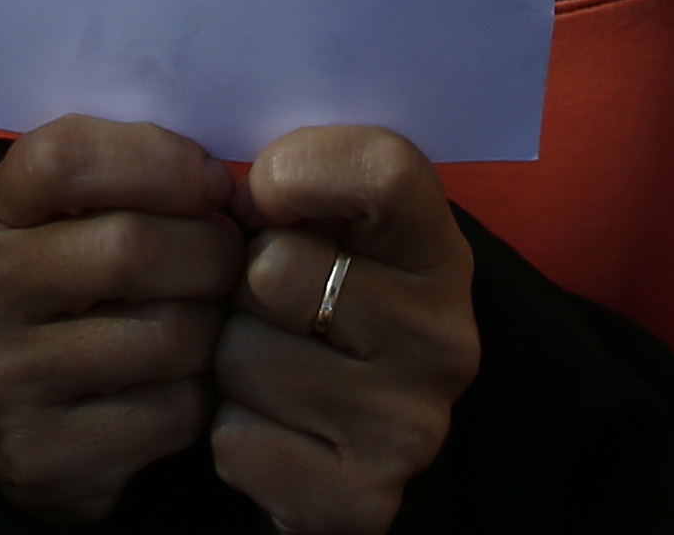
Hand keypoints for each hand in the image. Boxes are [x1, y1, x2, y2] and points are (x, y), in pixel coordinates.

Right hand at [0, 117, 241, 522]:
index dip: (159, 160)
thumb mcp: (88, 212)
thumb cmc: (90, 285)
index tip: (211, 185)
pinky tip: (179, 387)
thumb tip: (223, 186)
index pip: (66, 157)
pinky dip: (200, 399)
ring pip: (167, 336)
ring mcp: (4, 379)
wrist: (37, 419)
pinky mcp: (41, 457)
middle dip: (212, 252)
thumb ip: (140, 174)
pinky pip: (170, 413)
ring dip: (212, 330)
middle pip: (133, 248)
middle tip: (226, 262)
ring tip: (202, 325)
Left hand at [210, 129, 478, 534]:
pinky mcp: (360, 502)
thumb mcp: (331, 225)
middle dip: (242, 287)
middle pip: (272, 269)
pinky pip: (236, 440)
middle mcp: (441, 341)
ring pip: (241, 357)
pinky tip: (277, 428)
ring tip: (275, 369)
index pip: (383, 171)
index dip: (297, 171)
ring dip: (232, 363)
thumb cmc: (321, 303)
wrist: (354, 437)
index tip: (268, 198)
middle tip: (277, 310)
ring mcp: (407, 428)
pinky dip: (236, 434)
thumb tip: (233, 188)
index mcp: (438, 252)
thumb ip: (297, 182)